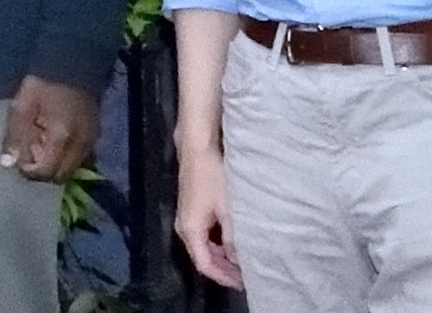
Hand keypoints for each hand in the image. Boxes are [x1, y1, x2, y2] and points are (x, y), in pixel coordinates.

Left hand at [0, 76, 97, 182]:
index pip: (46, 172)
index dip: (29, 170)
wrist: (73, 64)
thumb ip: (14, 136)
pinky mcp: (94, 137)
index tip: (19, 159)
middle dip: (42, 170)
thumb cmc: (43, 84)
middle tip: (29, 151)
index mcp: (61, 137)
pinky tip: (53, 140)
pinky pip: (78, 159)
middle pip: (59, 176)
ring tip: (40, 143)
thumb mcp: (22, 106)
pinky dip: (64, 157)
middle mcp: (81, 146)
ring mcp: (91, 142)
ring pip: (70, 170)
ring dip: (54, 164)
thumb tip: (8, 163)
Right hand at [174, 146, 241, 288]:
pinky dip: (218, 242)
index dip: (224, 277)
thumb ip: (233, 237)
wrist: (197, 148)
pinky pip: (204, 235)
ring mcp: (186, 217)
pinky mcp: (192, 209)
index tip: (244, 283)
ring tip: (244, 259)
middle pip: (203, 257)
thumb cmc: (213, 177)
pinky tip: (233, 240)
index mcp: (191, 231)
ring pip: (204, 246)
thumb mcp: (227, 209)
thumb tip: (239, 259)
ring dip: (222, 255)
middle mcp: (184, 227)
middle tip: (247, 274)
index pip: (205, 265)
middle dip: (224, 268)